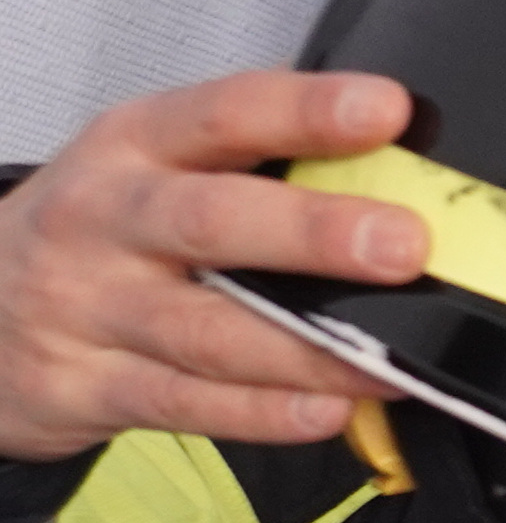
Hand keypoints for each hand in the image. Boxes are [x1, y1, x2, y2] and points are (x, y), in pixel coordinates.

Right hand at [0, 70, 428, 460]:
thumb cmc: (102, 231)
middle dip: (312, 233)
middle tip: (402, 244)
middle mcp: (104, 220)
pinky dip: (262, 413)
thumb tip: (400, 172)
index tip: (384, 110)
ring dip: (311, 349)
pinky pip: (186, 404)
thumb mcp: (154, 172)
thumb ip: (258, 168)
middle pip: (211, 222)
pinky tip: (329, 411)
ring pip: (208, 331)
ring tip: (395, 359)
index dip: (304, 111)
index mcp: (134, 147)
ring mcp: (89, 308)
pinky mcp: (85, 388)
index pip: (223, 114)